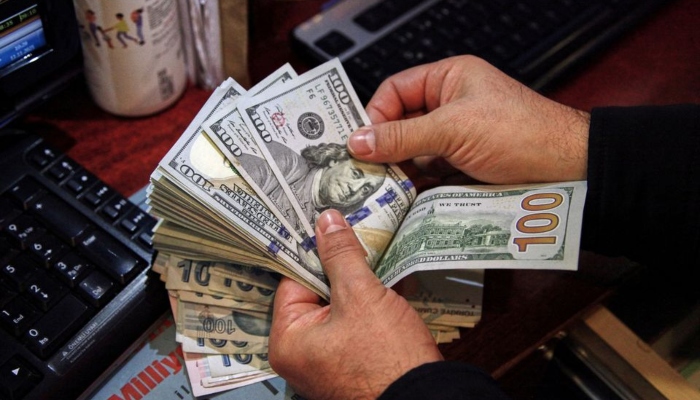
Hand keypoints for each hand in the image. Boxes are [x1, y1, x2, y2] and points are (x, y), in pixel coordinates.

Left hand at [269, 209, 442, 399]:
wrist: (427, 399)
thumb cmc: (388, 359)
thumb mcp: (361, 296)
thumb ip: (341, 255)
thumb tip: (327, 222)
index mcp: (288, 342)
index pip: (293, 281)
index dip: (314, 252)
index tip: (329, 227)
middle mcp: (301, 355)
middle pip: (316, 293)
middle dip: (340, 268)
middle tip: (355, 237)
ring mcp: (328, 361)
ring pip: (339, 307)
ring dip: (358, 285)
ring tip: (374, 259)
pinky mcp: (353, 363)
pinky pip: (354, 324)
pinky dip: (369, 306)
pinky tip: (387, 287)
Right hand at [348, 55, 589, 183]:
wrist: (565, 170)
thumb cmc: (522, 132)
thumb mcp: (453, 128)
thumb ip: (403, 135)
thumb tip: (359, 141)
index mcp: (449, 79)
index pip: (396, 90)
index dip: (375, 113)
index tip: (360, 141)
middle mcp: (450, 105)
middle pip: (401, 123)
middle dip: (384, 146)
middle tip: (364, 169)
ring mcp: (457, 137)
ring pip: (414, 151)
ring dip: (399, 169)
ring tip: (382, 187)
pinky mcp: (463, 165)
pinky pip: (430, 172)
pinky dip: (417, 184)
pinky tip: (405, 197)